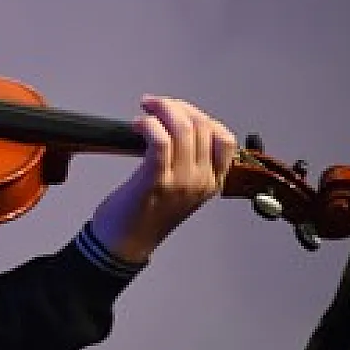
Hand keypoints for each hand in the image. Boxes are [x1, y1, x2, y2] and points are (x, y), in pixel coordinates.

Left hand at [90, 95, 237, 263]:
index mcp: (213, 182)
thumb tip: (175, 125)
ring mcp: (181, 182)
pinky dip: (149, 125)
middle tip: (154, 104)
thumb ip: (187, 162)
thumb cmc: (146, 212)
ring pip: (183, 129)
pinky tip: (138, 125)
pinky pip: (161, 141)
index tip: (177, 111)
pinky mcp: (155, 181)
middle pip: (202, 126)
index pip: (225, 138)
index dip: (200, 115)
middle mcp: (202, 181)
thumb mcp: (180, 189)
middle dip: (176, 106)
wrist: (125, 245)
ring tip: (145, 109)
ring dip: (162, 109)